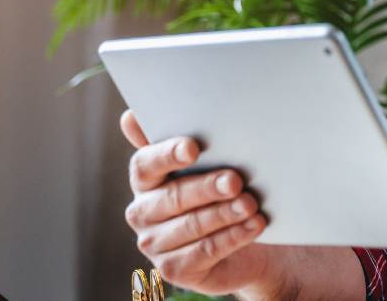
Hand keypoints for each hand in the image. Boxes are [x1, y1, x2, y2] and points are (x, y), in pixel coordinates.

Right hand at [120, 110, 279, 295]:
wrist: (246, 237)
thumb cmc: (222, 190)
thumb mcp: (208, 161)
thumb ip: (177, 138)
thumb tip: (132, 115)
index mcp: (145, 179)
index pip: (145, 164)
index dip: (168, 155)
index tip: (194, 147)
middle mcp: (142, 211)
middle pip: (173, 197)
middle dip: (207, 187)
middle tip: (236, 180)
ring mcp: (155, 244)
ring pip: (191, 226)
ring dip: (224, 214)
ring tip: (251, 204)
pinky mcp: (174, 270)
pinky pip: (205, 252)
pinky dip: (233, 237)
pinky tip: (255, 224)